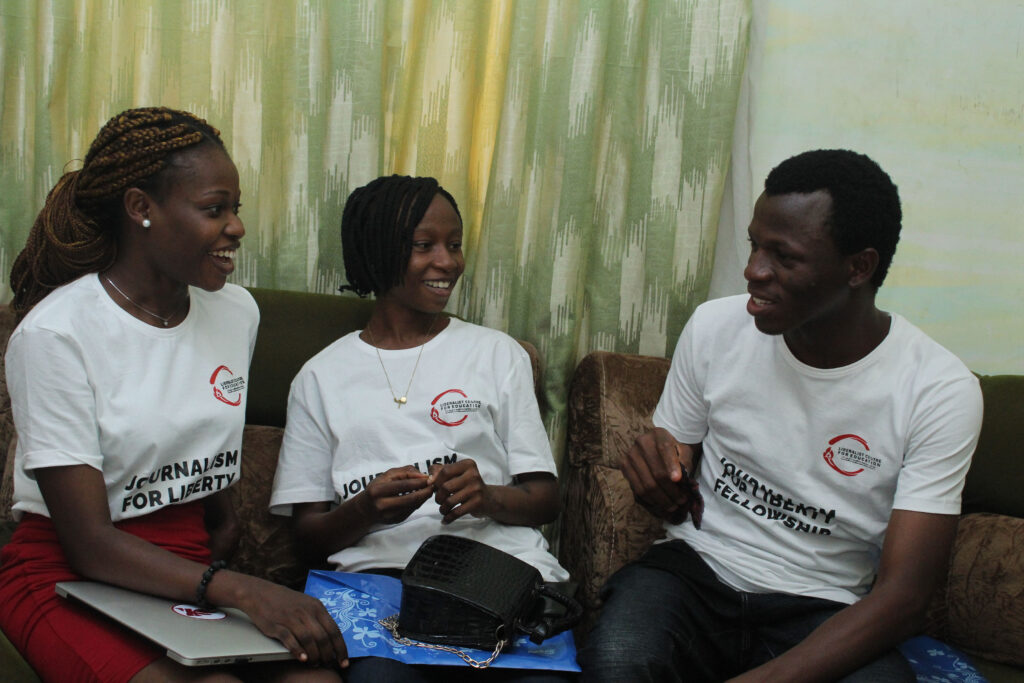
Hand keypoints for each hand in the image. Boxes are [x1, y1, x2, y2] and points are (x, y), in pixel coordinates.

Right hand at [230, 573, 348, 667]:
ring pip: (309, 640)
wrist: (259, 593)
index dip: (341, 648)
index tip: (344, 661)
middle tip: (328, 665)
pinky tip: (302, 659)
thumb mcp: (306, 604)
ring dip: (314, 655)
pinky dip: (298, 651)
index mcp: (316, 607)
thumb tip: (331, 639)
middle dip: (328, 655)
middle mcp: (306, 612)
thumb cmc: (285, 601)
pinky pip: (290, 639)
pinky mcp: (277, 625)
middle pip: (323, 637)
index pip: (334, 630)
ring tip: (315, 664)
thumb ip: (318, 618)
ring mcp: (292, 618)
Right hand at [358, 465, 432, 524]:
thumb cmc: (376, 488)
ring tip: (429, 489)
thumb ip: (404, 472)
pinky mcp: (396, 521)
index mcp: (378, 491)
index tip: (430, 478)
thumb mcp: (386, 476)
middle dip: (426, 491)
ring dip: (424, 497)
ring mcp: (389, 516)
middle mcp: (382, 505)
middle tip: (434, 485)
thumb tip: (423, 476)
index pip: (404, 485)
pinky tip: (421, 496)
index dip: (419, 482)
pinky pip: (412, 510)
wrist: (365, 509)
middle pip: (411, 498)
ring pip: (413, 505)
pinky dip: (419, 502)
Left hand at [428, 459, 492, 523]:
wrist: (489, 499)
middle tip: (439, 500)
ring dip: (442, 509)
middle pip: (445, 487)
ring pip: (450, 501)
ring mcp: (476, 489)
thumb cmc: (467, 485)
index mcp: (467, 464)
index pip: (445, 471)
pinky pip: (457, 512)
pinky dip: (448, 518)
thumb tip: (429, 480)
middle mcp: (473, 475)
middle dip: (438, 497)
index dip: (436, 481)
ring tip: (443, 510)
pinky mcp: (477, 502)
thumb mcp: (456, 473)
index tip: (434, 488)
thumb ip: (439, 471)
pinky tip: (445, 520)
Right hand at [620, 428, 703, 527]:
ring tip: (673, 506)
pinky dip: (650, 500)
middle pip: (656, 471)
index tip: (678, 479)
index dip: (671, 465)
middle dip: (671, 490)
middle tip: (682, 501)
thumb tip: (682, 479)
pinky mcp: (624, 465)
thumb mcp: (684, 452)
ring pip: (647, 484)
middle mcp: (641, 441)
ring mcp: (630, 454)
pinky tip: (660, 503)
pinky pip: (637, 489)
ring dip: (662, 499)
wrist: (656, 449)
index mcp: (658, 434)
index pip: (665, 449)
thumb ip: (685, 462)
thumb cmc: (674, 452)